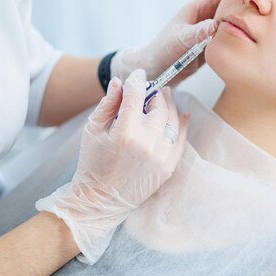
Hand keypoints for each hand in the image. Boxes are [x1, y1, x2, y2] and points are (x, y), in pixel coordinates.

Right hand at [36, 69, 188, 263]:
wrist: (100, 200)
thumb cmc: (93, 164)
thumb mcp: (92, 130)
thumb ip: (108, 104)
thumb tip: (120, 82)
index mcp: (125, 132)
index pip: (136, 95)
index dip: (137, 81)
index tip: (138, 75)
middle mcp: (147, 143)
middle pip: (159, 105)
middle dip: (155, 93)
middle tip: (151, 88)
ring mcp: (161, 156)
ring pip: (172, 119)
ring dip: (169, 105)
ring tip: (163, 97)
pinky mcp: (168, 167)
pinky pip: (181, 140)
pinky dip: (182, 125)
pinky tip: (182, 115)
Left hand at [111, 0, 248, 84]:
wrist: (153, 70)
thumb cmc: (162, 51)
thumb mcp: (179, 41)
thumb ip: (197, 33)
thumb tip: (217, 25)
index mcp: (196, 9)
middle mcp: (204, 17)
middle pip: (231, 3)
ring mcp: (208, 31)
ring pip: (233, 20)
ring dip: (248, 15)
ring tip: (271, 8)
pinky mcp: (211, 45)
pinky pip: (230, 36)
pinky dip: (242, 33)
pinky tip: (258, 32)